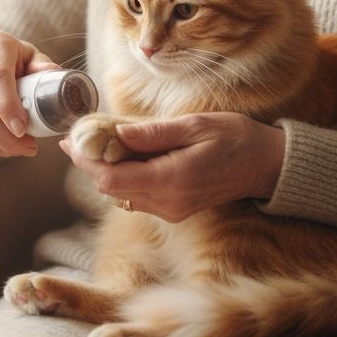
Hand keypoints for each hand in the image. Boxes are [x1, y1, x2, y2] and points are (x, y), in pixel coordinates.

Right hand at [0, 30, 58, 157]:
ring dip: (1, 148)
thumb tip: (55, 78)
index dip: (9, 106)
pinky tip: (2, 147)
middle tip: (30, 147)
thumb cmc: (12, 60)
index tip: (23, 129)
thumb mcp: (30, 56)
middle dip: (9, 139)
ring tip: (20, 148)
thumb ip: (43, 67)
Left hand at [60, 112, 285, 221]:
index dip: (86, 160)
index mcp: (173, 180)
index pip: (112, 178)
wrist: (265, 165)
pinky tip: (122, 155)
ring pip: (121, 194)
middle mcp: (169, 202)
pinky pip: (137, 196)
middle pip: (111, 188)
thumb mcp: (193, 125)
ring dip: (105, 170)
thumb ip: (153, 133)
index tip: (71, 139)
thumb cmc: (234, 137)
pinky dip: (123, 177)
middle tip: (77, 136)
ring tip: (95, 142)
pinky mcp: (175, 211)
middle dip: (90, 163)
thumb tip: (116, 134)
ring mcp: (172, 211)